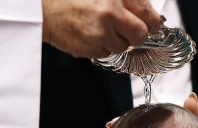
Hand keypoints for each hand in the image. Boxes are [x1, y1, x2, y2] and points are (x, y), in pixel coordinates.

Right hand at [42, 0, 160, 57]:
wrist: (44, 9)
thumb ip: (126, 1)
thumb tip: (148, 14)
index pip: (148, 13)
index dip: (153, 22)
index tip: (152, 25)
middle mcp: (112, 11)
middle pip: (141, 34)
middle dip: (137, 35)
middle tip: (129, 32)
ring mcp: (102, 31)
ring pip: (124, 46)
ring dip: (117, 41)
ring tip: (100, 29)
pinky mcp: (93, 47)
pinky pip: (108, 53)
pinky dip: (102, 46)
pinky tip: (90, 34)